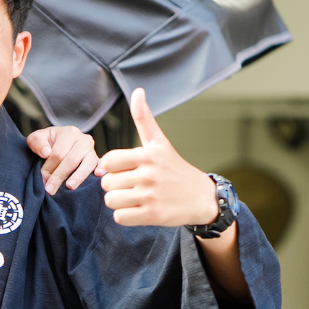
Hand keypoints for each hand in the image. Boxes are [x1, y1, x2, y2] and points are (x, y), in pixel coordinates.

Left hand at [27, 126, 99, 195]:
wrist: (59, 144)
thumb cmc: (47, 143)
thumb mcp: (37, 139)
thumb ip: (36, 142)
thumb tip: (46, 153)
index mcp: (69, 132)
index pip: (58, 153)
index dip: (49, 168)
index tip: (42, 180)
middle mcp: (83, 140)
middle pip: (71, 160)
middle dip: (59, 176)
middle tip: (50, 190)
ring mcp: (92, 150)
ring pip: (87, 164)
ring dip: (78, 177)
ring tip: (69, 187)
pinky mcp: (98, 161)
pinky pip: (101, 165)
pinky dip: (101, 170)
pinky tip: (97, 176)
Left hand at [96, 88, 217, 226]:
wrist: (201, 198)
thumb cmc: (175, 169)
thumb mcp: (160, 143)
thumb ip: (144, 118)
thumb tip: (137, 91)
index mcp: (148, 155)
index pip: (107, 161)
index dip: (112, 167)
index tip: (125, 169)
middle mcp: (149, 174)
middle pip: (107, 183)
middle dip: (116, 185)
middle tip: (133, 185)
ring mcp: (151, 195)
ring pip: (110, 200)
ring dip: (119, 202)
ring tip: (135, 197)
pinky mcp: (153, 215)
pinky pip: (120, 217)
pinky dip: (126, 216)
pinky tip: (139, 209)